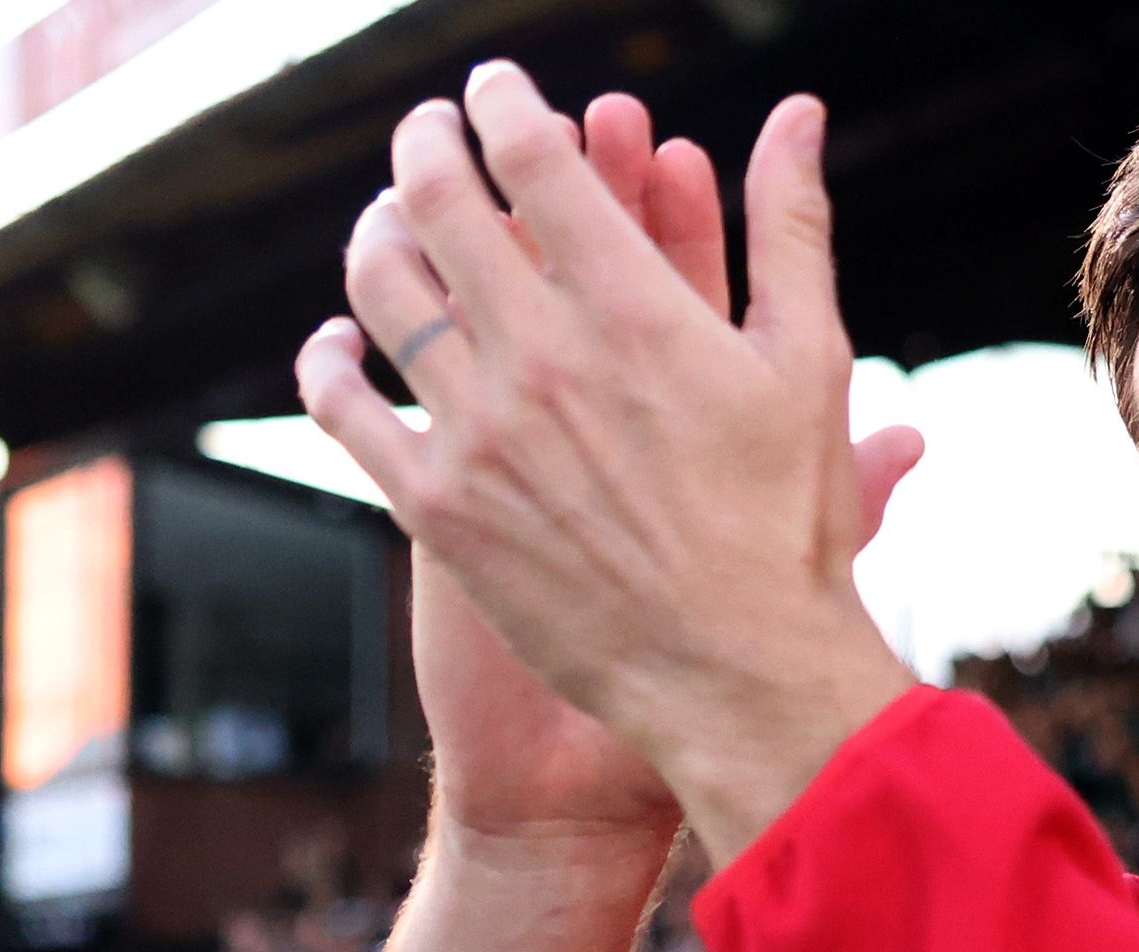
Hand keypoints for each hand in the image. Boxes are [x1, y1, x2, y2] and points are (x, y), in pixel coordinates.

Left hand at [302, 65, 913, 862]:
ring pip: (382, 289)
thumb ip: (791, 226)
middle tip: (430, 128)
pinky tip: (340, 341)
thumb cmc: (787, 524)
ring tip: (388, 216)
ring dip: (375, 230)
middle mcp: (542, 357)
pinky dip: (329, 357)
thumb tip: (798, 115)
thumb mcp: (810, 362)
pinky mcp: (437, 506)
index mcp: (633, 308)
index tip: (497, 89)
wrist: (735, 674)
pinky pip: (345, 406)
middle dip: (427, 143)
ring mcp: (478, 431)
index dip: (504, 104)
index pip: (533, 159)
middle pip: (440, 203)